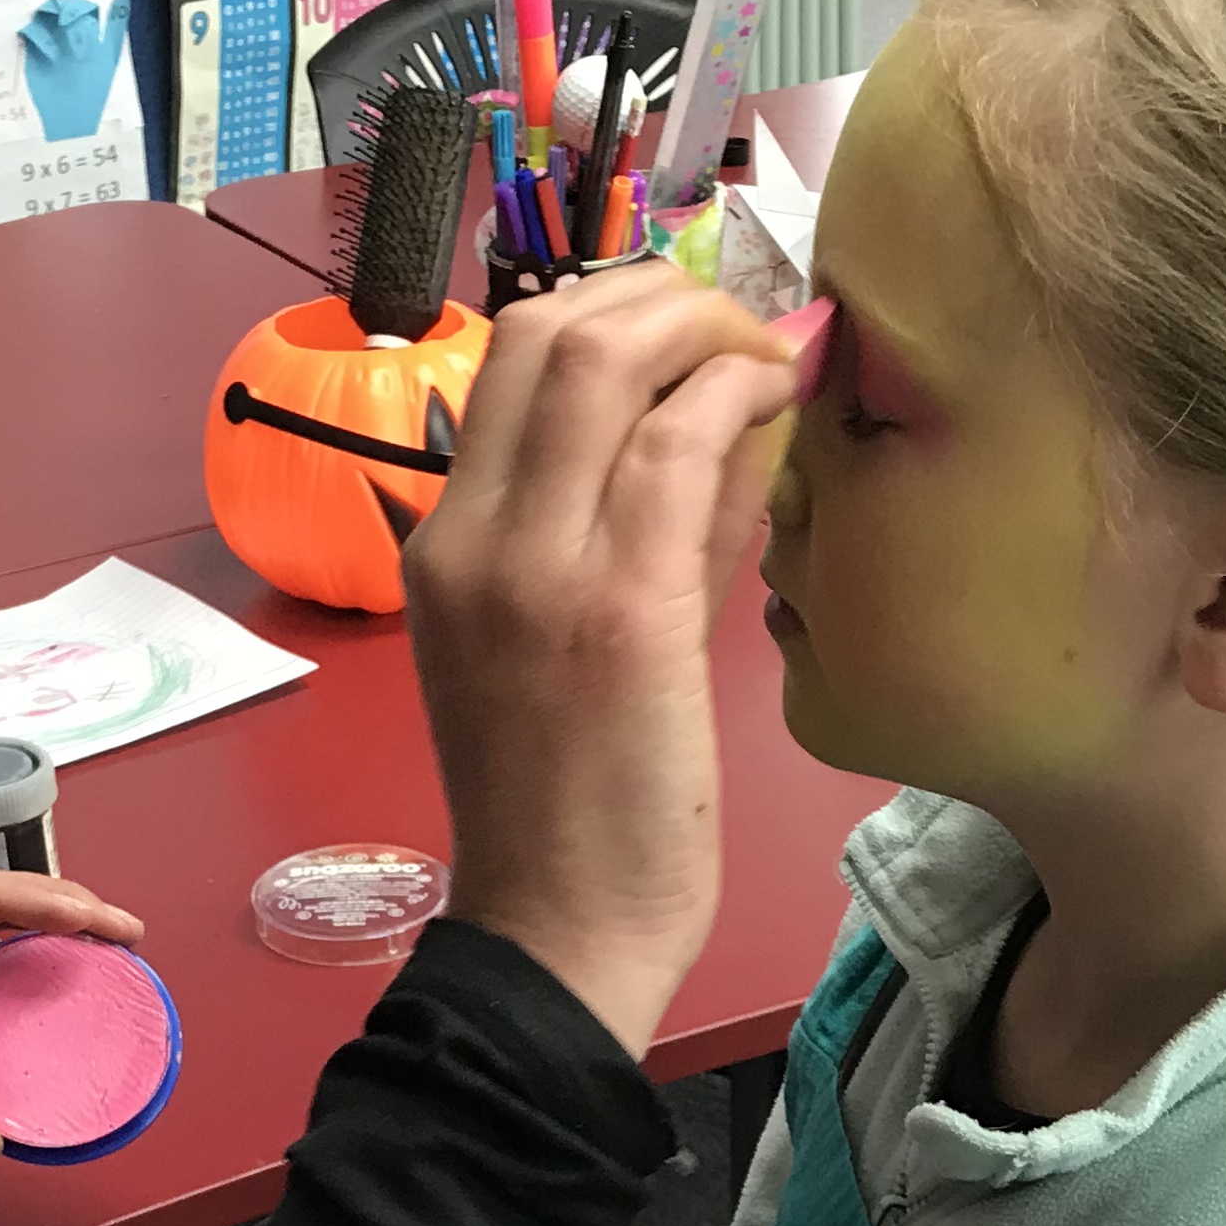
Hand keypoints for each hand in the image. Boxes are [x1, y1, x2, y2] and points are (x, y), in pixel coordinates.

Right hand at [406, 264, 804, 1057]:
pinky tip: (784, 403)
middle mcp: (472, 540)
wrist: (558, 931)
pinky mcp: (621, 609)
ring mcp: (536, 570)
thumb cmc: (569, 809)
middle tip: (740, 327)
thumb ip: (638, 528)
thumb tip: (725, 418)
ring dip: (711, 329)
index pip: (510, 357)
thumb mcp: (570, 642)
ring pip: (609, 360)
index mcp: (441, 546)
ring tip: (772, 358)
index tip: (693, 329)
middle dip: (664, 293)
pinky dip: (739, 395)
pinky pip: (678, 445)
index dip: (613, 305)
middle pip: (549, 329)